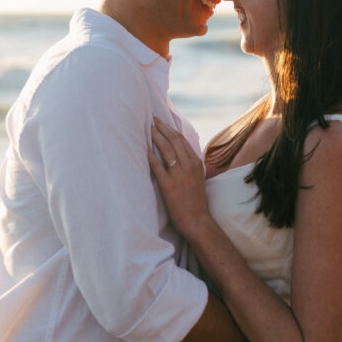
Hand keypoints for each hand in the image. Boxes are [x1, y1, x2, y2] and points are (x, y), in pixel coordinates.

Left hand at [147, 116, 210, 237]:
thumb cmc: (195, 202)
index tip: (162, 122)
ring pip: (166, 149)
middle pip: (174, 140)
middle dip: (162, 128)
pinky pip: (157, 165)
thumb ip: (190, 166)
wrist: (197, 221)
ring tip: (148, 128)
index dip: (171, 129)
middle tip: (153, 120)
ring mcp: (179, 175)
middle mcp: (189, 166)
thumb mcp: (198, 178)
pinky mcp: (168, 185)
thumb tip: (180, 154)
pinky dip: (149, 154)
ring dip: (156, 136)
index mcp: (196, 163)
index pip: (182, 140)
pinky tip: (143, 147)